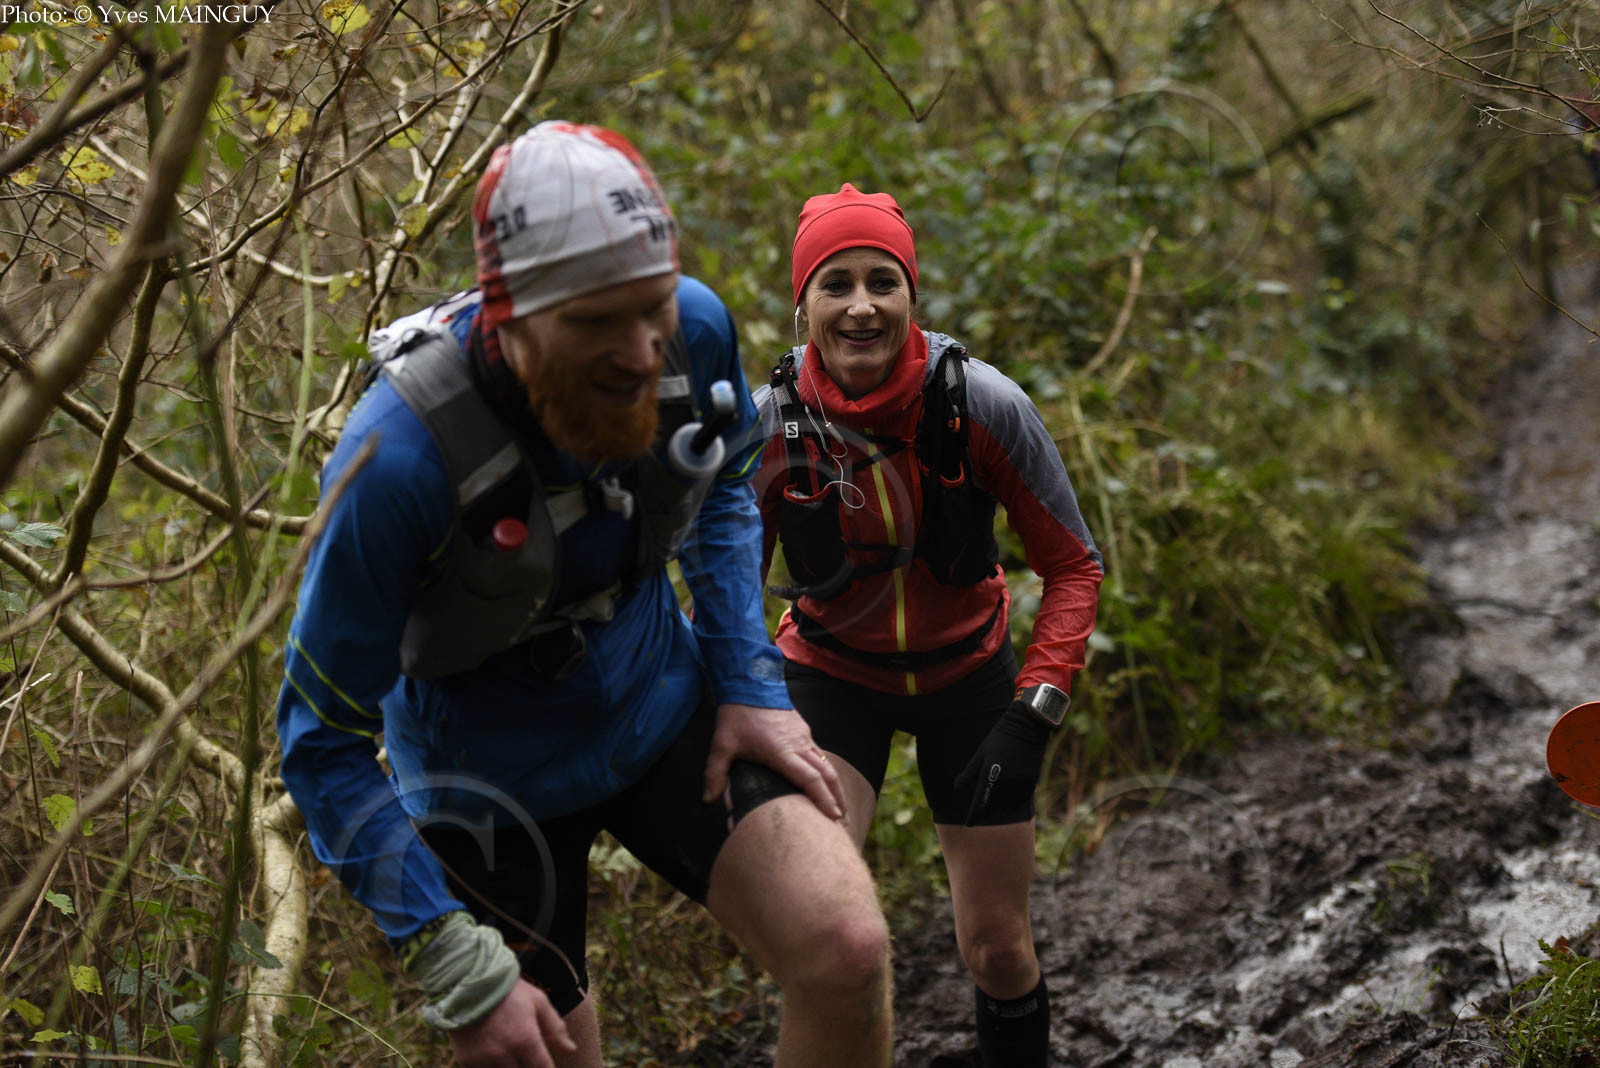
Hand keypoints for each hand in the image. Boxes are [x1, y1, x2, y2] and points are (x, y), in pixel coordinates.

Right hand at [447, 978, 575, 1067]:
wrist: (466, 981)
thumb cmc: (507, 990)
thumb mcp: (537, 1001)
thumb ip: (556, 1027)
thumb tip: (571, 1049)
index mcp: (525, 1040)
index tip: (544, 1062)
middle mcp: (504, 1054)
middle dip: (528, 1064)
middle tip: (524, 1048)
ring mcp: (483, 1060)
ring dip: (510, 1065)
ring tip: (509, 1045)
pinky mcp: (466, 1061)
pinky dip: (492, 1065)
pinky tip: (492, 1048)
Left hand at [702, 703, 845, 819]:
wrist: (750, 681)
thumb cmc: (737, 714)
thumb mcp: (722, 745)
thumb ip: (715, 774)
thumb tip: (707, 800)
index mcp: (782, 752)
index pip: (810, 779)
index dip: (824, 799)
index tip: (834, 816)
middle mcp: (799, 745)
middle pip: (827, 774)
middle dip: (838, 798)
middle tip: (843, 820)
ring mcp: (804, 736)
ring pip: (827, 763)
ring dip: (836, 785)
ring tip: (839, 805)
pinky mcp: (803, 730)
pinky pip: (820, 753)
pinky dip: (827, 770)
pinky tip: (826, 780)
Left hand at [954, 701, 1050, 825]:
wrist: (1025, 728)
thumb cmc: (998, 740)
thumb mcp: (980, 755)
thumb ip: (969, 773)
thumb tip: (956, 788)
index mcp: (989, 773)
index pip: (980, 801)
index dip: (973, 814)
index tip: (968, 824)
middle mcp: (1005, 781)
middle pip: (994, 807)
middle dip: (986, 812)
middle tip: (981, 815)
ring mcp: (1020, 782)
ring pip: (1009, 806)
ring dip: (1000, 810)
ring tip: (994, 811)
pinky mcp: (1031, 781)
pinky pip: (1021, 800)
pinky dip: (1014, 805)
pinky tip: (1008, 806)